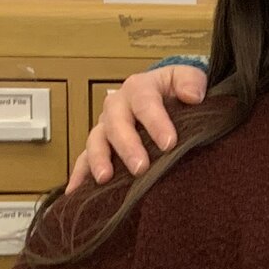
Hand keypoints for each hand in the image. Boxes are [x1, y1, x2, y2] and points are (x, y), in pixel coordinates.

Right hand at [67, 63, 208, 190]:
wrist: (163, 94)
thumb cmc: (176, 88)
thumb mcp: (187, 76)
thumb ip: (192, 81)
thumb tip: (192, 95)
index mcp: (139, 88)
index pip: (145, 102)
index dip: (155, 122)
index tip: (169, 143)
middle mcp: (117, 106)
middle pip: (116, 123)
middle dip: (127, 146)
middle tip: (140, 167)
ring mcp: (105, 126)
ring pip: (96, 140)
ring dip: (98, 160)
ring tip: (105, 178)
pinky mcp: (99, 144)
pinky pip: (84, 159)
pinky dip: (79, 174)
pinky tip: (76, 192)